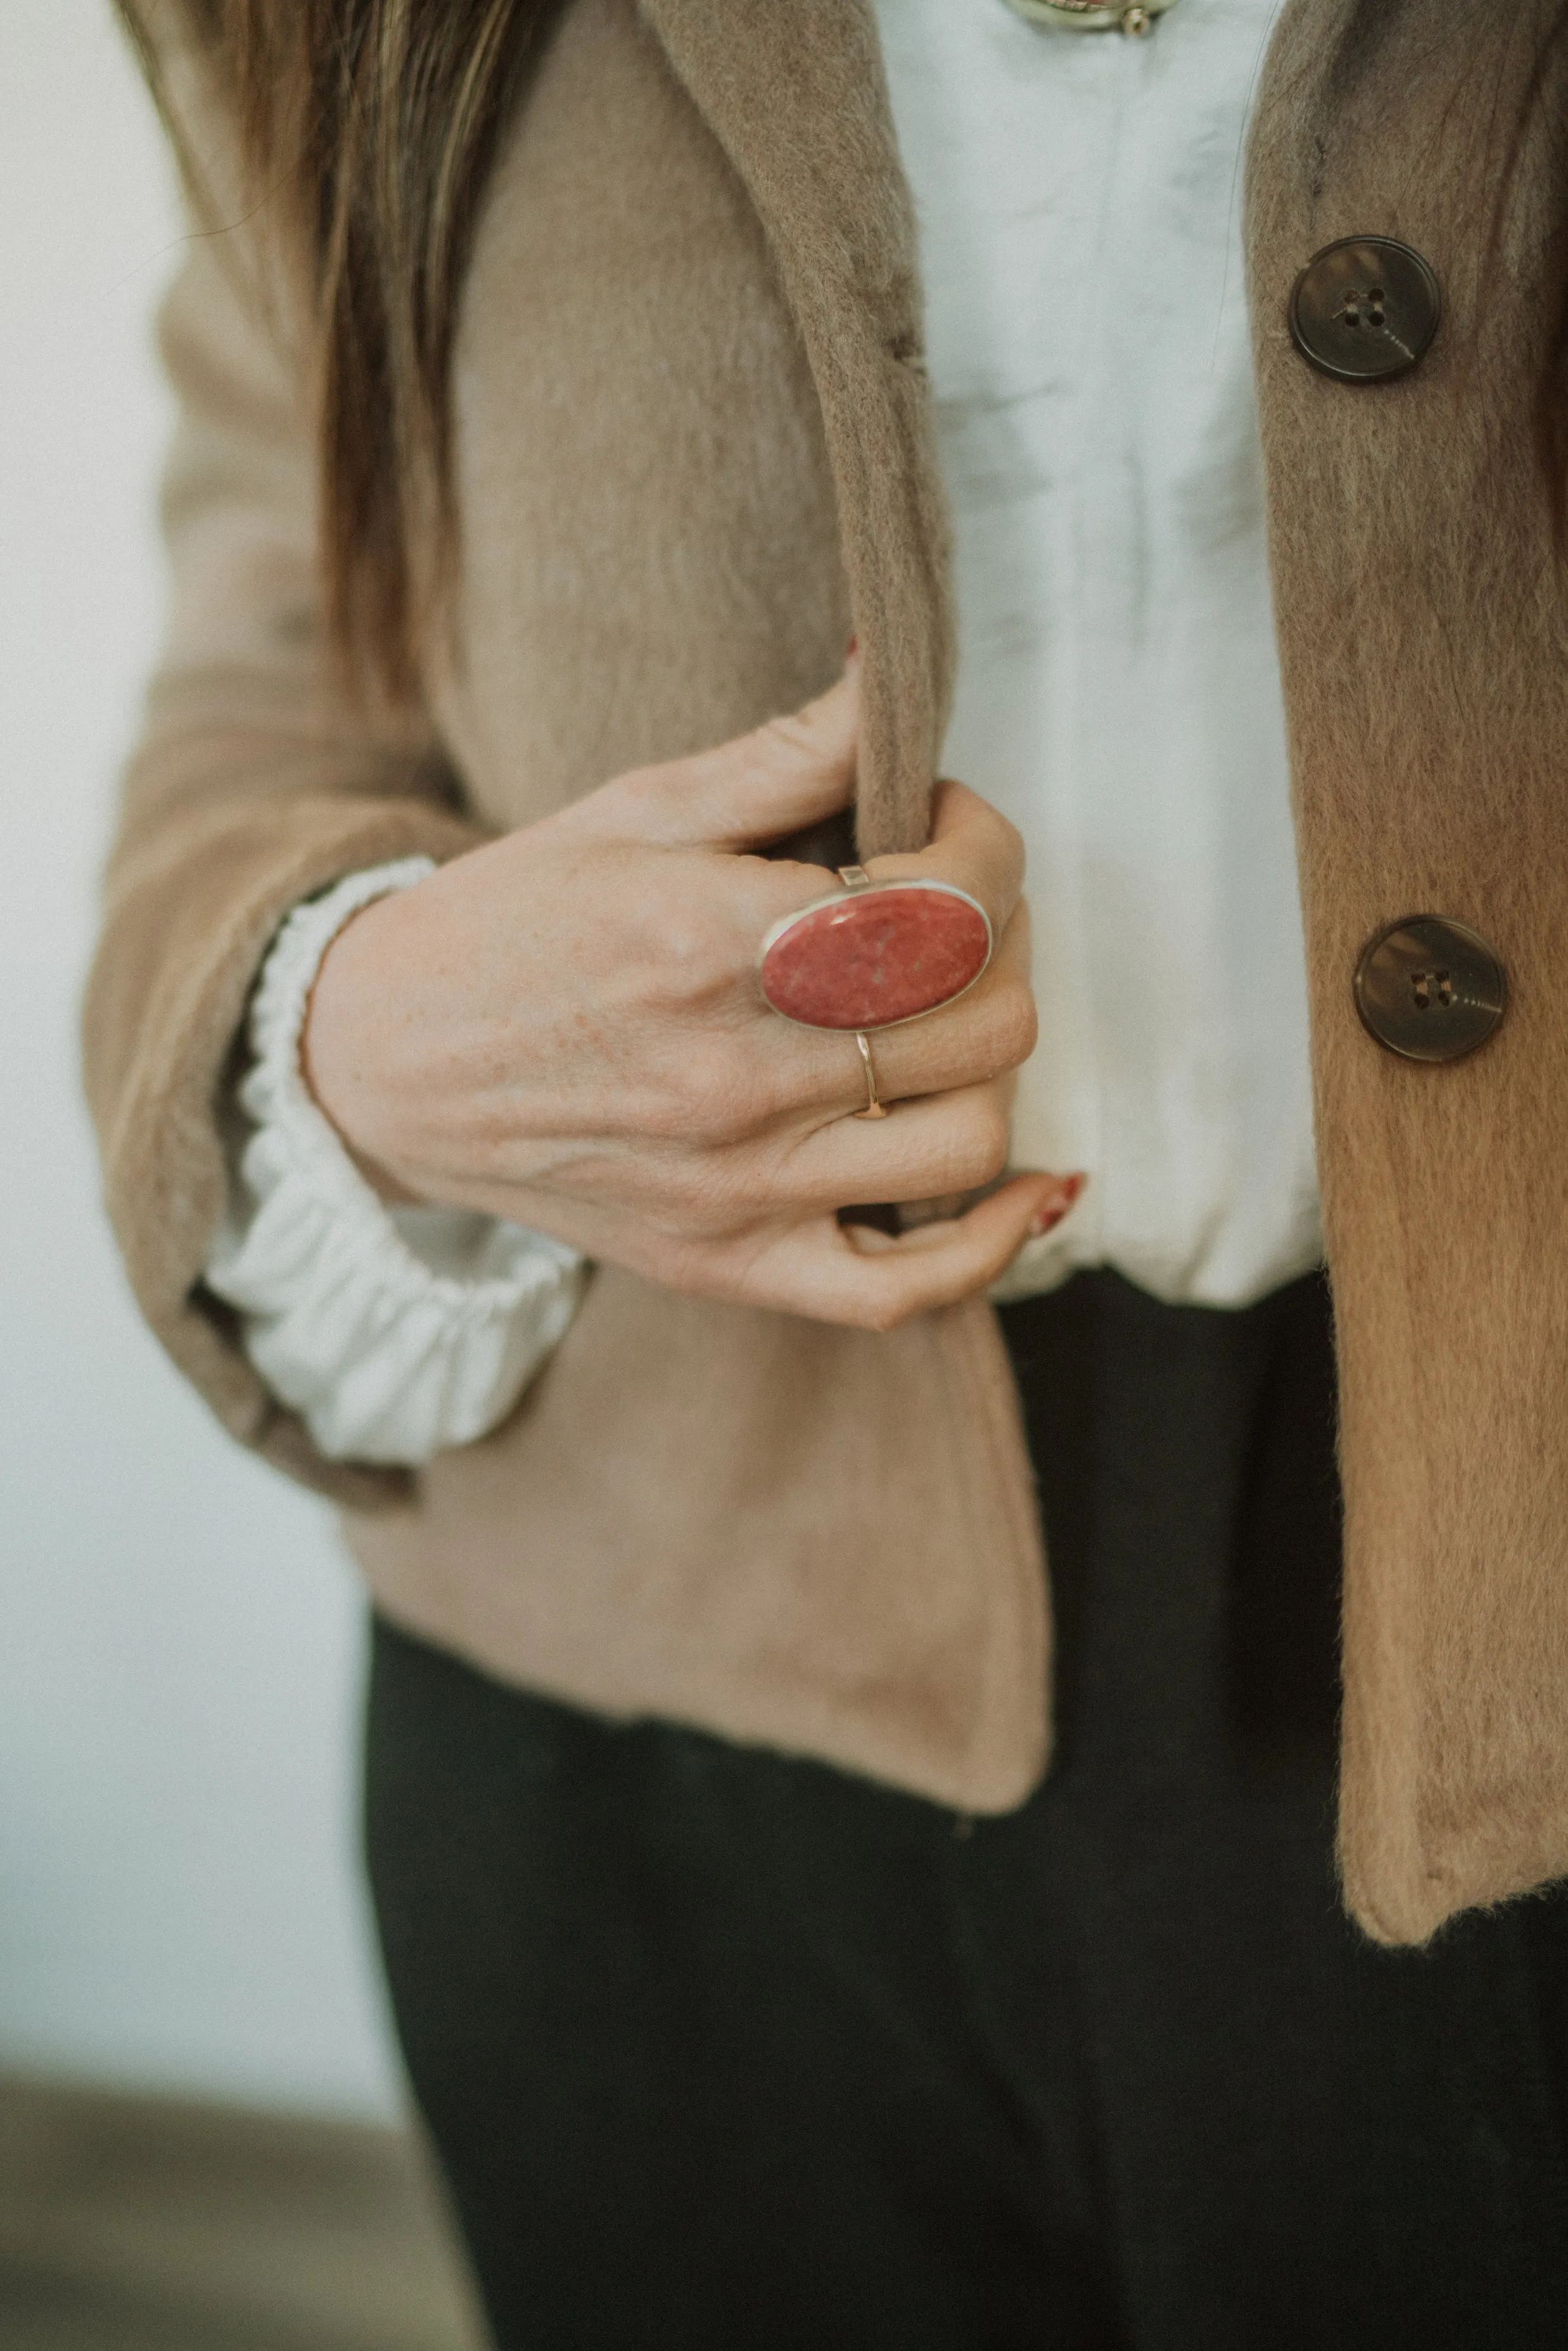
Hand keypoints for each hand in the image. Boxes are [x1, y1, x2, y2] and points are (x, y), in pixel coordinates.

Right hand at [302, 667, 1081, 1329]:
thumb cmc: (511, 922)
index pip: (949, 903)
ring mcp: (739, 1187)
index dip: (989, 845)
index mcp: (712, 939)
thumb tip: (893, 673)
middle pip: (983, 1018)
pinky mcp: (730, 1264)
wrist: (383, 1064)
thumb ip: (784, 752)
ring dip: (994, 1065)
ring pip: (971, 1139)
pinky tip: (1022, 1184)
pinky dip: (989, 1243)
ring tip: (946, 1015)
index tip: (946, 822)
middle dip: (1003, 942)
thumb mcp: (634, 807)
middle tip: (951, 910)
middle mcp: (737, 1074)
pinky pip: (904, 1291)